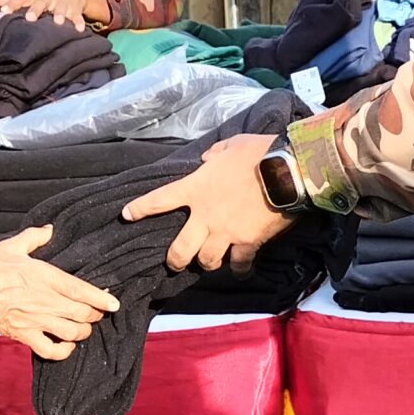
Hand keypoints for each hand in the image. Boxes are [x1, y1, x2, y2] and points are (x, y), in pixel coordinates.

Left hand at [0, 0, 101, 30]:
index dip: (12, 4)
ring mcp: (62, 3)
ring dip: (59, 14)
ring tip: (57, 22)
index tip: (3, 11)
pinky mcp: (74, 10)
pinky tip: (79, 30)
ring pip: (60, 9)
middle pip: (40, 3)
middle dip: (36, 9)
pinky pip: (77, 16)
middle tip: (30, 18)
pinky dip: (79, 22)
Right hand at [0, 226, 118, 359]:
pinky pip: (52, 351)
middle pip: (83, 314)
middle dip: (95, 315)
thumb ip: (34, 237)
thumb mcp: (11, 246)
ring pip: (73, 333)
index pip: (82, 291)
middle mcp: (45, 301)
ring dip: (83, 332)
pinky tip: (67, 346)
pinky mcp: (24, 336)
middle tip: (97, 312)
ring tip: (84, 327)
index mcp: (45, 277)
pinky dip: (64, 351)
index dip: (102, 299)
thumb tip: (49, 229)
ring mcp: (35, 321)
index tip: (113, 303)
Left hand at [123, 133, 292, 271]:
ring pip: (206, 260)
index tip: (127, 216)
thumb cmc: (258, 153)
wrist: (286, 172)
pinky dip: (240, 268)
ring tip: (211, 262)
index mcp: (197, 188)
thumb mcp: (232, 145)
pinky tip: (242, 269)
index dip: (140, 209)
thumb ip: (215, 153)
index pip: (160, 200)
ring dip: (207, 262)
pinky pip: (240, 264)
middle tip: (175, 263)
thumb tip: (207, 158)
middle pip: (180, 249)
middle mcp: (206, 215)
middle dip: (175, 260)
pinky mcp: (247, 243)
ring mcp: (226, 232)